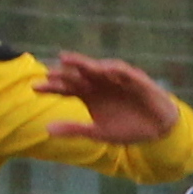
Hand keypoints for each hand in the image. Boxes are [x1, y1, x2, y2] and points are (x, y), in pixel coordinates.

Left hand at [40, 54, 181, 145]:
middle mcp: (99, 83)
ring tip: (67, 60)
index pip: (66, 88)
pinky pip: (122, 71)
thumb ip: (74, 129)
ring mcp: (115, 79)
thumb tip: (45, 129)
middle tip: (48, 72)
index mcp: (89, 95)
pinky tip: (101, 69)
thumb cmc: (127, 128)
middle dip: (63, 73)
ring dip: (82, 63)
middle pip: (77, 75)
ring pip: (96, 68)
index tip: (34, 88)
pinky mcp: (134, 78)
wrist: (158, 129)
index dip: (51, 88)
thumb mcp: (98, 133)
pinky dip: (111, 69)